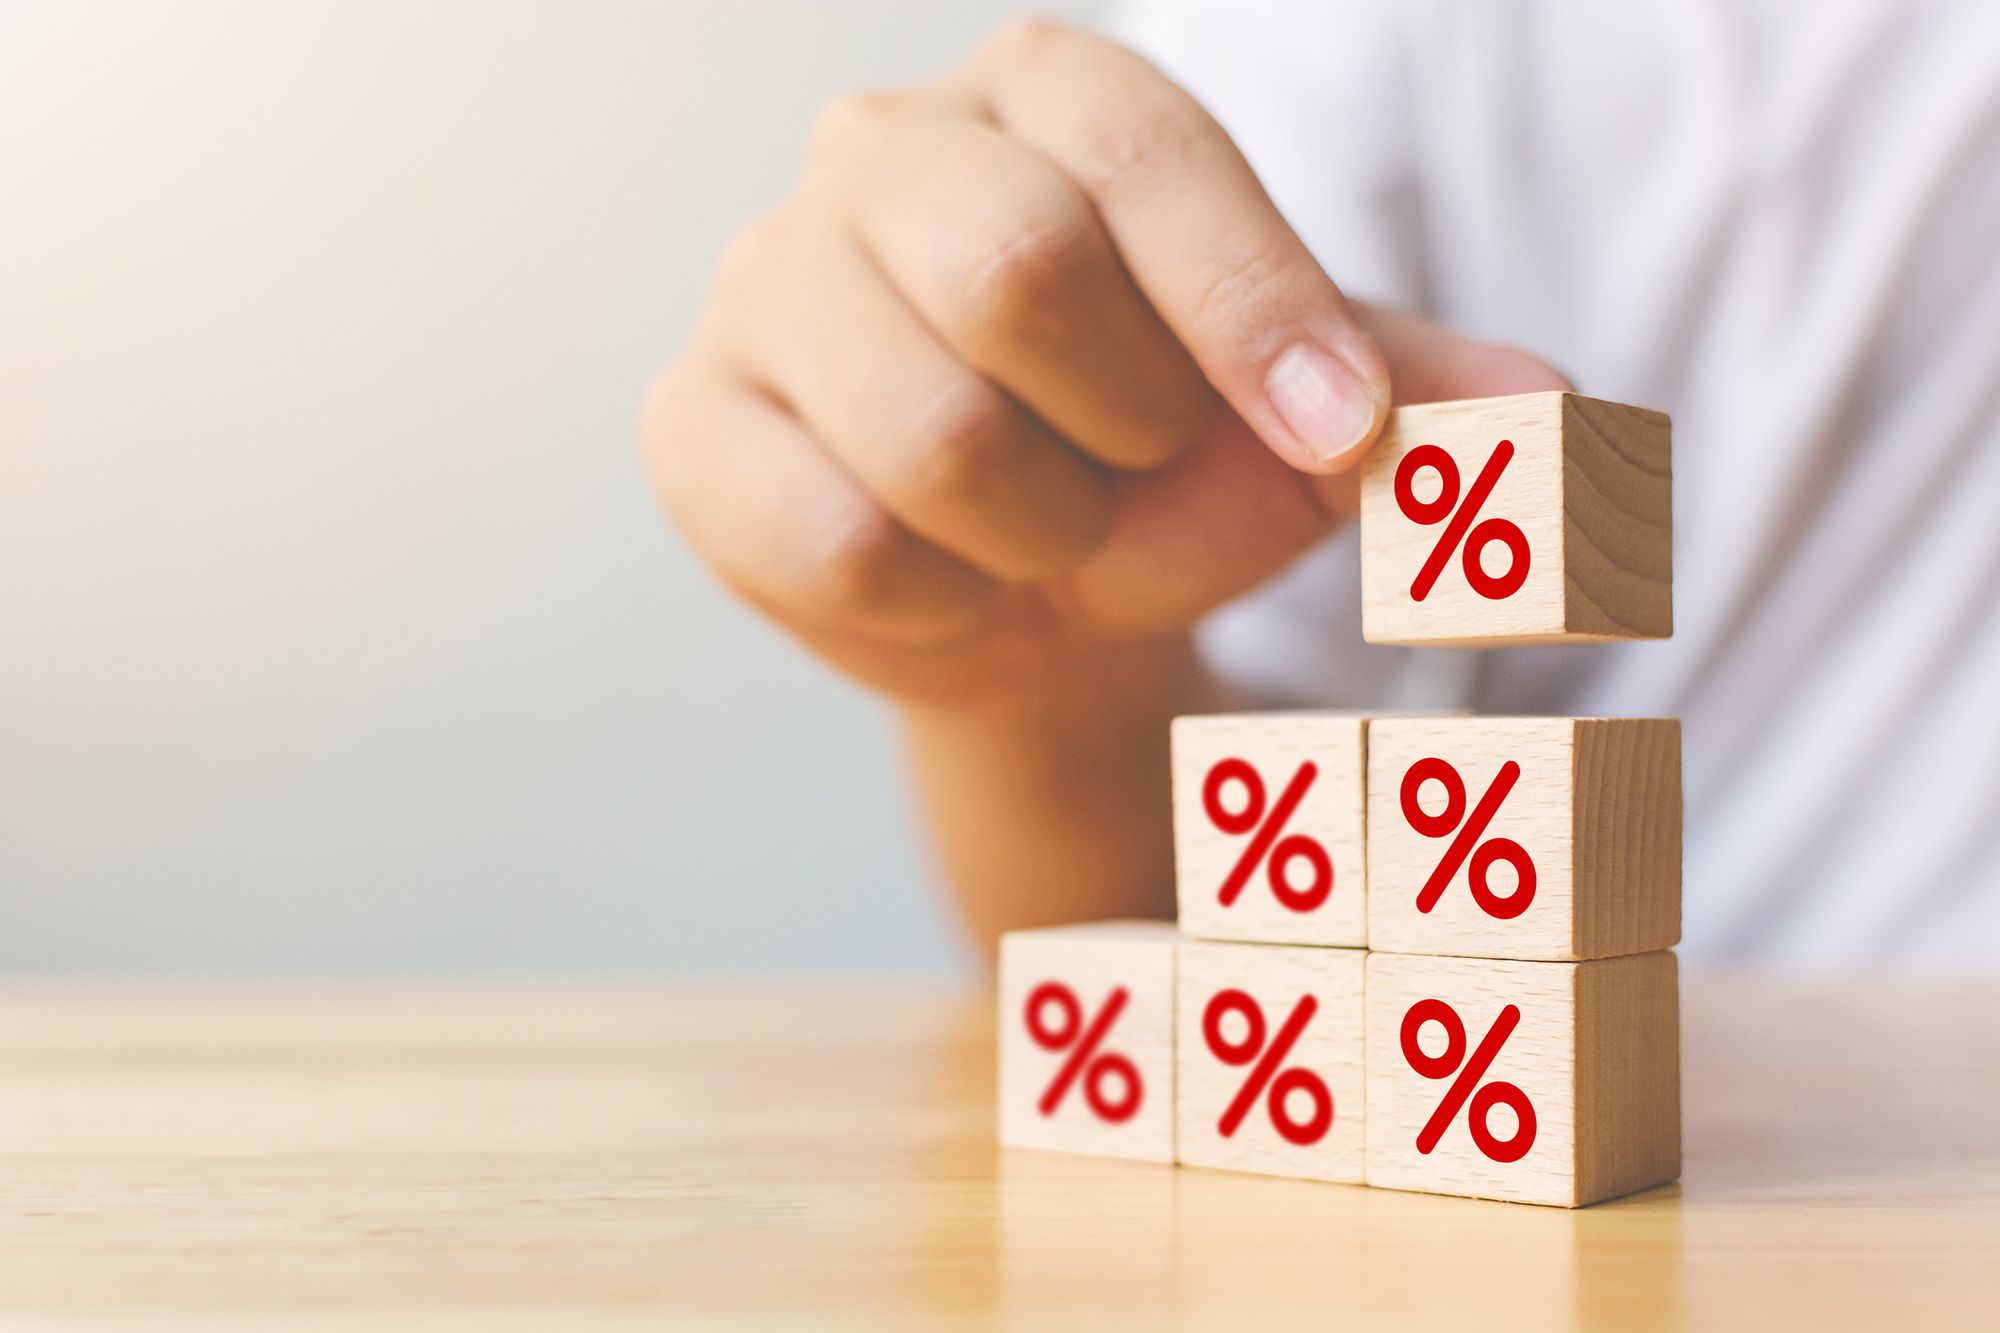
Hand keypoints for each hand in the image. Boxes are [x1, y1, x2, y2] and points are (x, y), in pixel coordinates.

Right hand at [645, 20, 1564, 707]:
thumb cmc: (1157, 453)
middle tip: (1138, 468)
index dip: (1260, 308)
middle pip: (1015, 266)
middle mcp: (884, 150)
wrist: (1014, 578)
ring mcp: (765, 280)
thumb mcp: (1307, 416)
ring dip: (1044, 534)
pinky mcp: (692, 423)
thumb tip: (1556, 422)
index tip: (1348, 438)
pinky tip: (949, 574)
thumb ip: (1433, 403)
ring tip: (1043, 527)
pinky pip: (836, 544)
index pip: (1151, 157)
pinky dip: (941, 602)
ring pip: (928, 434)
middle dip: (1129, 428)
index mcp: (1046, 94)